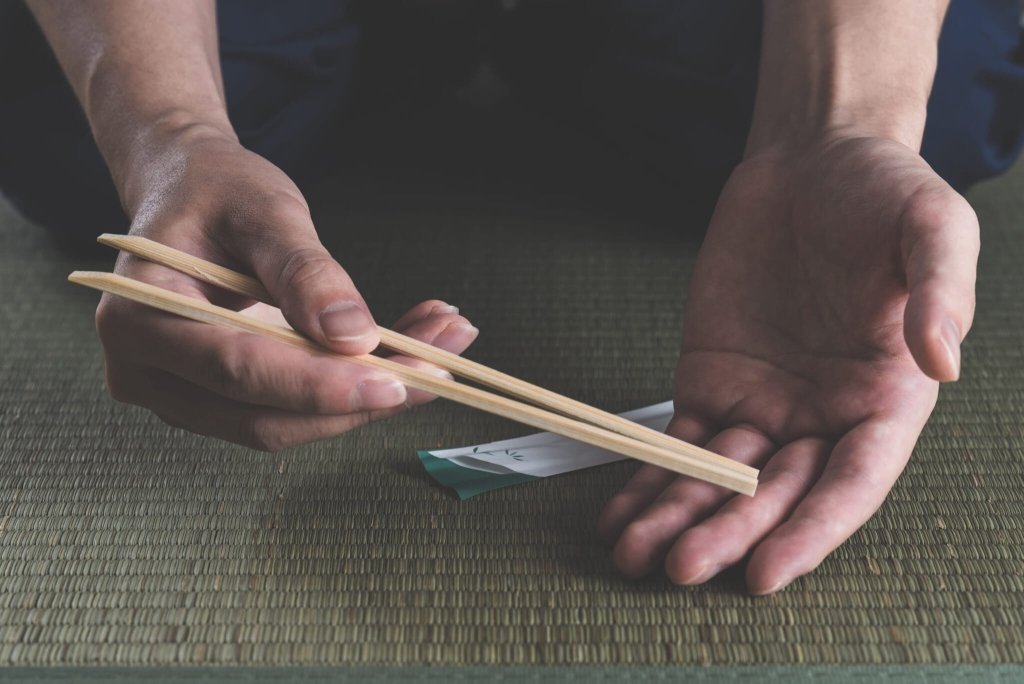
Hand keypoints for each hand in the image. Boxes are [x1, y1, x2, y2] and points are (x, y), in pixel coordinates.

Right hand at [97, 125, 477, 448]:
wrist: (191, 192)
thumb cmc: (216, 192)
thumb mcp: (264, 210)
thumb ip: (304, 271)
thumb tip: (353, 337)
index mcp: (137, 320)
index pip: (236, 370)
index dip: (320, 385)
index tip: (397, 380)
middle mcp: (146, 374)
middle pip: (264, 416)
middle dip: (359, 399)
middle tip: (440, 366)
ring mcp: (181, 396)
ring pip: (285, 426)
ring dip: (368, 399)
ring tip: (440, 350)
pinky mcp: (220, 401)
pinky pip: (291, 412)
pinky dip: (353, 391)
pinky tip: (408, 354)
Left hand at [598, 134, 978, 592]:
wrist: (811, 159)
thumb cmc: (882, 191)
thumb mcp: (932, 226)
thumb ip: (940, 294)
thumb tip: (942, 363)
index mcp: (885, 399)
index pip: (849, 484)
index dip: (811, 531)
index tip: (768, 572)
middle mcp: (822, 415)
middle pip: (775, 494)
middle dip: (729, 534)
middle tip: (683, 566)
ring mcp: (763, 403)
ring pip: (719, 478)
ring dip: (677, 517)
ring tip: (634, 553)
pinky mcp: (712, 380)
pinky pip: (678, 440)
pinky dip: (650, 475)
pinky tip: (622, 511)